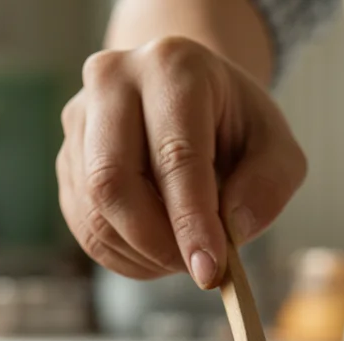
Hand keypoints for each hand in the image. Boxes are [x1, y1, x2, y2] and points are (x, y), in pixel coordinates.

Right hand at [58, 37, 306, 287]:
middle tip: (196, 269)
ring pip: (93, 210)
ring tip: (182, 255)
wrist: (186, 94)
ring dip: (141, 253)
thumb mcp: (277, 146)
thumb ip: (269, 185)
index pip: (175, 155)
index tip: (209, 270)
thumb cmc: (234, 123)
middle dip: (156, 243)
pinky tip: (156, 249)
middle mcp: (112, 80)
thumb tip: (233, 231)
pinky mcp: (66, 156)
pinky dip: (123, 254)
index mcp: (172, 67)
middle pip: (112, 181)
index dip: (191, 221)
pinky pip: (84, 225)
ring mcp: (80, 118)